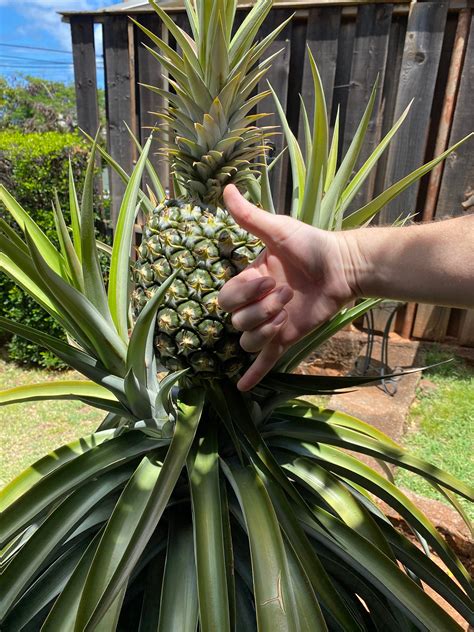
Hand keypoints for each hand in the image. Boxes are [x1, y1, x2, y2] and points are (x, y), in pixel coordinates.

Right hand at [218, 185, 357, 390]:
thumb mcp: (279, 230)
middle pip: (234, 321)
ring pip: (247, 340)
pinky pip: (264, 360)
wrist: (342, 266)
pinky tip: (242, 389)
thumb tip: (226, 188)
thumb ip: (250, 217)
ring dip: (265, 328)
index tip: (268, 276)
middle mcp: (255, 304)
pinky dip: (254, 374)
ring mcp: (269, 323)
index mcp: (248, 281)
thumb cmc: (311, 245)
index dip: (243, 291)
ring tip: (287, 313)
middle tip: (284, 294)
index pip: (225, 298)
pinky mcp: (285, 338)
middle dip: (257, 309)